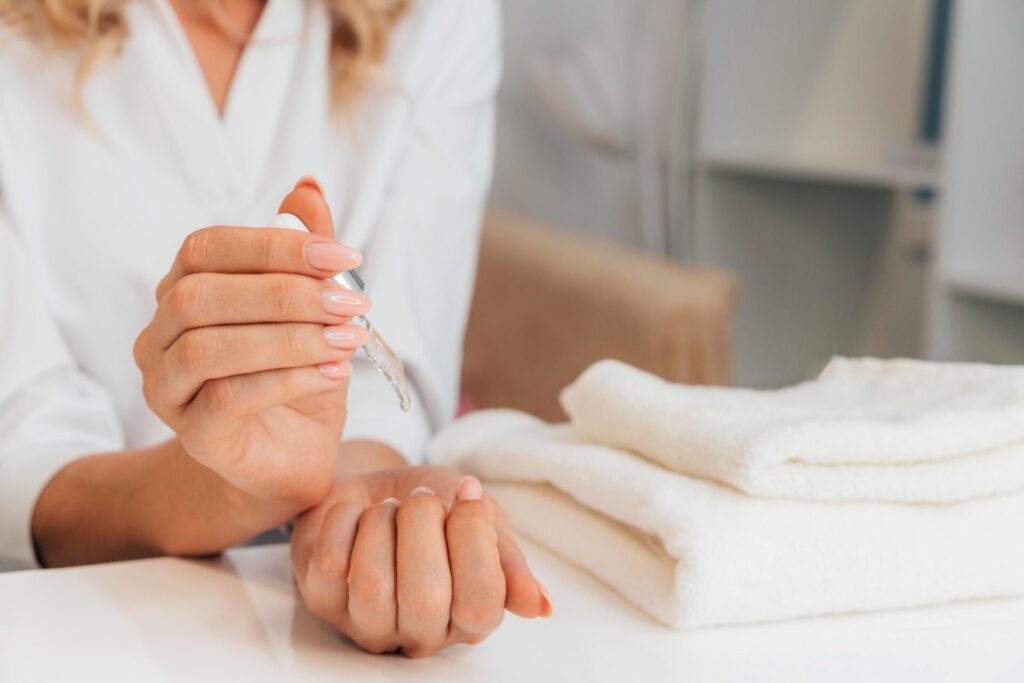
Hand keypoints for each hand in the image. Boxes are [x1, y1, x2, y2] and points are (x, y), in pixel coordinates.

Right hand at [133, 196, 367, 506]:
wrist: (290, 456)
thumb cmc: (296, 375)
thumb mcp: (313, 311)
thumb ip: (305, 254)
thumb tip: (308, 189)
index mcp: (183, 290)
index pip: (208, 248)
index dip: (276, 246)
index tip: (346, 258)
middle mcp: (160, 336)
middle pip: (199, 296)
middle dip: (284, 293)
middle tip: (353, 303)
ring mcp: (167, 388)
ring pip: (209, 349)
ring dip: (288, 338)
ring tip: (348, 339)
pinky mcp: (192, 436)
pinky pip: (227, 398)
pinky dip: (288, 379)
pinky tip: (334, 372)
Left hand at [291, 466, 552, 656]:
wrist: (379, 486)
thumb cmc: (437, 508)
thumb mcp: (484, 520)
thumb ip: (508, 561)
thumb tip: (540, 607)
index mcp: (468, 617)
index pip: (481, 604)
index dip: (474, 542)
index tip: (468, 495)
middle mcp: (418, 632)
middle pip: (425, 598)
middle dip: (423, 527)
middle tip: (423, 499)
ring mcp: (367, 622)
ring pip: (371, 584)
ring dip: (381, 525)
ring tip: (388, 507)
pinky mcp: (322, 602)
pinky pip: (329, 562)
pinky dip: (346, 521)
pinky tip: (357, 511)